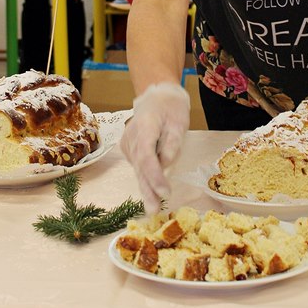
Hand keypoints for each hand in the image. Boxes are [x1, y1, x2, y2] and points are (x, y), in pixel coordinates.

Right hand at [120, 83, 189, 214]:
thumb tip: (166, 162)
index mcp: (145, 126)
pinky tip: (153, 190)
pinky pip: (138, 165)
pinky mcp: (129, 148)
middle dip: (147, 189)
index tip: (165, 191)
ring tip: (153, 208)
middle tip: (153, 211)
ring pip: (138, 168)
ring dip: (146, 187)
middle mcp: (132, 136)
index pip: (147, 155)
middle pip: (140, 166)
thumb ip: (173, 142)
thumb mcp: (179, 121)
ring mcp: (128, 142)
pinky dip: (146, 177)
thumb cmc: (171, 107)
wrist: (156, 96)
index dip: (154, 175)